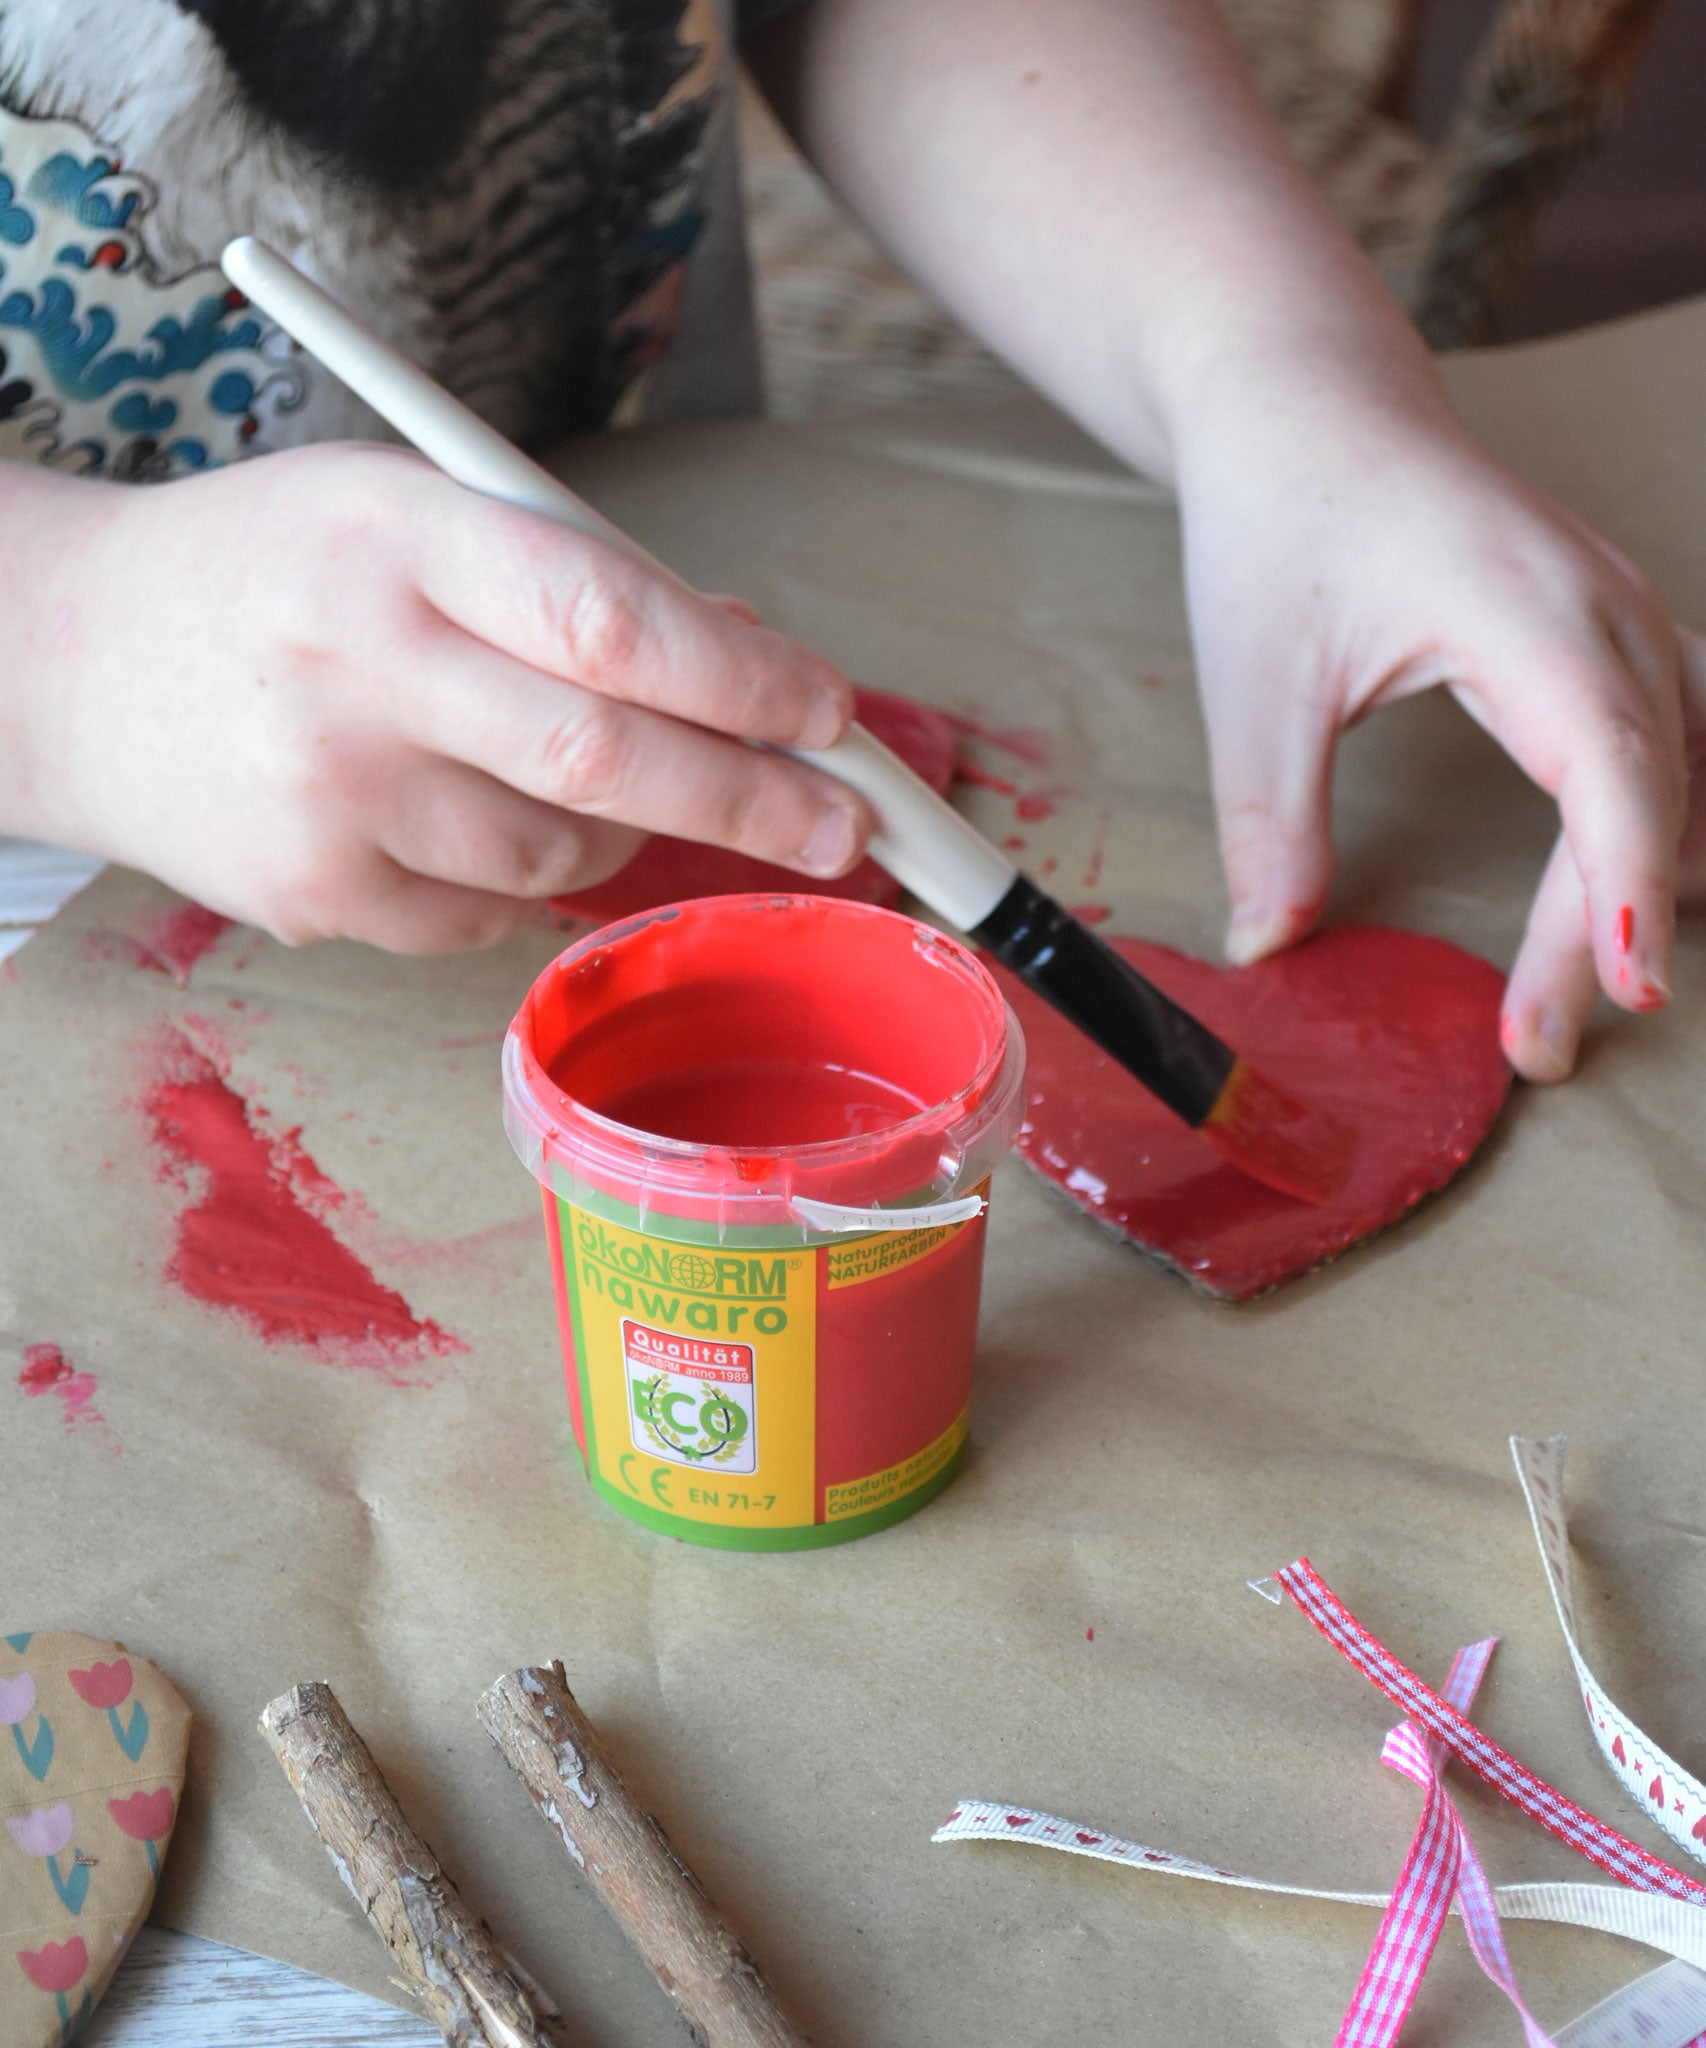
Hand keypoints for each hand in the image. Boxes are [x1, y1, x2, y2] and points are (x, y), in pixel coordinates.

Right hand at [0, 444, 868, 949]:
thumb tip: (754, 655)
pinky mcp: (312, 896)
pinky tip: (463, 813)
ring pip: (561, 853)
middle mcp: (358, 666)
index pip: (613, 620)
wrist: (67, 659)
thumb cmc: (274, 570)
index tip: (829, 713)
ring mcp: (329, 796)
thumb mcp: (411, 511)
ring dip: (623, 829)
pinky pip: (488, 911)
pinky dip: (522, 875)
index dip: (745, 680)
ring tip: (581, 775)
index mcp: (401, 540)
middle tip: (843, 828)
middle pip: (608, 760)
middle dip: (754, 800)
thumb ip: (573, 576)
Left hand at [1176, 385, 1689, 1080]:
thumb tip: (1269, 948)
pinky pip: (1688, 731)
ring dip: (1651, 878)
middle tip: (1539, 1047)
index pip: (1614, 777)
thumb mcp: (1256, 686)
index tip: (1623, 994)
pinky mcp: (1617, 622)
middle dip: (1612, 931)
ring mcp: (1627, 609)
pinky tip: (1641, 884)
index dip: (1622, 895)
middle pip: (1654, 798)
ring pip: (1690, 768)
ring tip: (1589, 987)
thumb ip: (1273, 823)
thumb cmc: (1282, 520)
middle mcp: (1609, 610)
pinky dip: (1668, 816)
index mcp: (1530, 617)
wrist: (1311, 405)